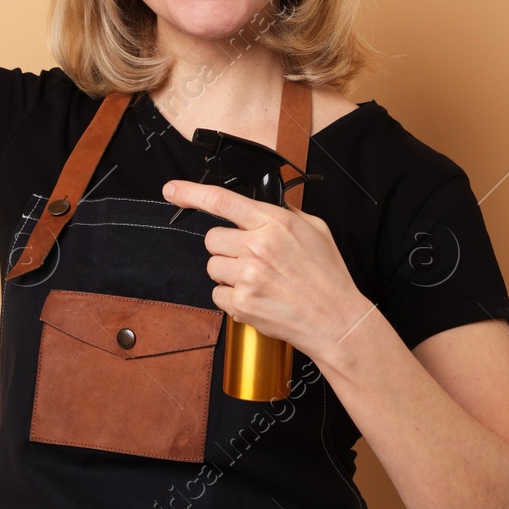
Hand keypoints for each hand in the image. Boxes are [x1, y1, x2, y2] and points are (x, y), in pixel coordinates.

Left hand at [163, 179, 373, 360]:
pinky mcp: (242, 304)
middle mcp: (258, 247)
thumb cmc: (328, 276)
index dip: (191, 192)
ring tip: (257, 281)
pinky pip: (216, 294)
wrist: (336, 319)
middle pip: (212, 238)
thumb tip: (261, 205)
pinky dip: (231, 297)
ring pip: (212, 266)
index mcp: (275, 222)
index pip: (222, 200)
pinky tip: (256, 297)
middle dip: (226, 248)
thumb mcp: (315, 229)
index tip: (172, 189)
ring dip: (228, 273)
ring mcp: (248, 277)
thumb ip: (285, 213)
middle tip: (250, 259)